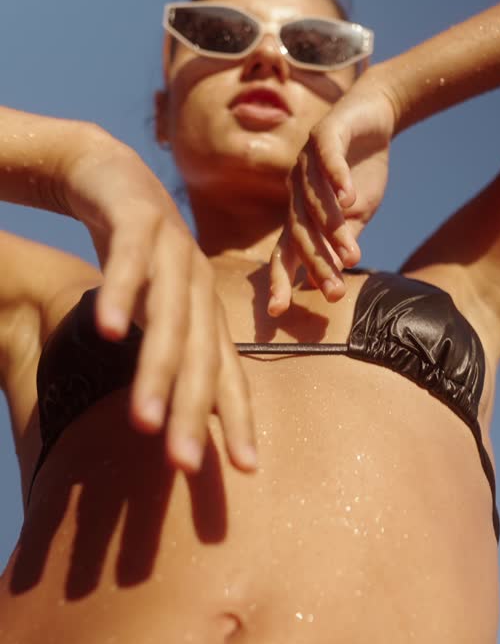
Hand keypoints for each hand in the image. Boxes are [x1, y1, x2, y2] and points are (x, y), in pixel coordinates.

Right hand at [62, 131, 256, 475]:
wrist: (109, 173)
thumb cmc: (137, 252)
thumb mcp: (156, 307)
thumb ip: (168, 354)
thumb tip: (175, 415)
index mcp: (205, 312)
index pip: (227, 374)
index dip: (238, 421)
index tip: (246, 470)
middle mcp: (198, 287)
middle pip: (202, 358)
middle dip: (195, 414)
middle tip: (184, 466)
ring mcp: (173, 252)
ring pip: (169, 320)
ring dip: (158, 372)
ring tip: (144, 422)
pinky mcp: (139, 222)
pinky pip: (129, 264)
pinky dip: (121, 297)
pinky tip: (108, 333)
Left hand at [268, 77, 396, 313]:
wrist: (372, 116)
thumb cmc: (359, 170)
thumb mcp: (356, 215)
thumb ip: (340, 244)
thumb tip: (325, 283)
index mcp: (300, 213)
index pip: (286, 252)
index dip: (281, 280)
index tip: (278, 312)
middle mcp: (296, 190)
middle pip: (300, 232)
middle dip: (315, 265)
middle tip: (333, 293)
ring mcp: (307, 162)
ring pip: (314, 201)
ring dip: (332, 230)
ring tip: (351, 255)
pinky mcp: (325, 135)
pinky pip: (327, 159)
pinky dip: (336, 177)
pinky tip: (348, 196)